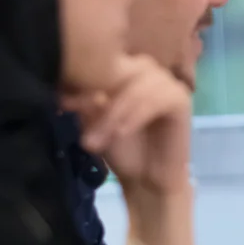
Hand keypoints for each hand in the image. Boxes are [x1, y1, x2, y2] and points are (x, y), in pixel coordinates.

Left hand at [66, 55, 196, 244]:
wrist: (147, 182)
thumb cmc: (120, 151)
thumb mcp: (94, 124)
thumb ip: (85, 103)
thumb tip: (68, 86)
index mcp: (125, 71)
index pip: (103, 62)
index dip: (82, 80)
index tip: (62, 104)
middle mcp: (146, 71)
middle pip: (121, 66)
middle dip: (97, 91)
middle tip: (77, 116)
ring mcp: (165, 83)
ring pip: (137, 84)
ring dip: (114, 112)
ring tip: (96, 139)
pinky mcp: (181, 99)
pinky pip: (157, 99)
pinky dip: (136, 115)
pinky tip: (121, 133)